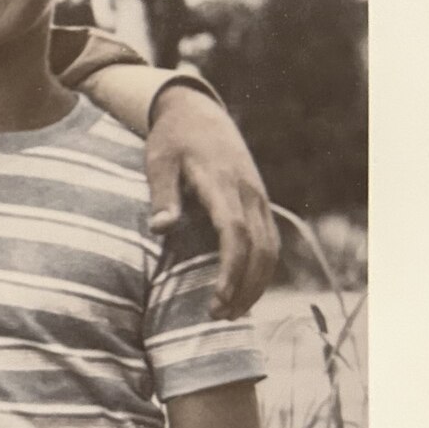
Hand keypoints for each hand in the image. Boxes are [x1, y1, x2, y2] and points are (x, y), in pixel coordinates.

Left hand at [145, 85, 278, 316]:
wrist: (198, 111)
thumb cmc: (172, 138)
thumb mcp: (158, 160)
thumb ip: (162, 195)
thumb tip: (161, 228)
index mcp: (222, 182)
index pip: (235, 233)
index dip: (230, 269)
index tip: (217, 298)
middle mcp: (248, 192)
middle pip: (260, 248)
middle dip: (244, 287)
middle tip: (218, 316)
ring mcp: (258, 196)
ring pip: (270, 248)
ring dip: (256, 283)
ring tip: (230, 312)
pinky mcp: (260, 201)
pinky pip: (270, 240)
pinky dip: (262, 268)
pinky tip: (243, 288)